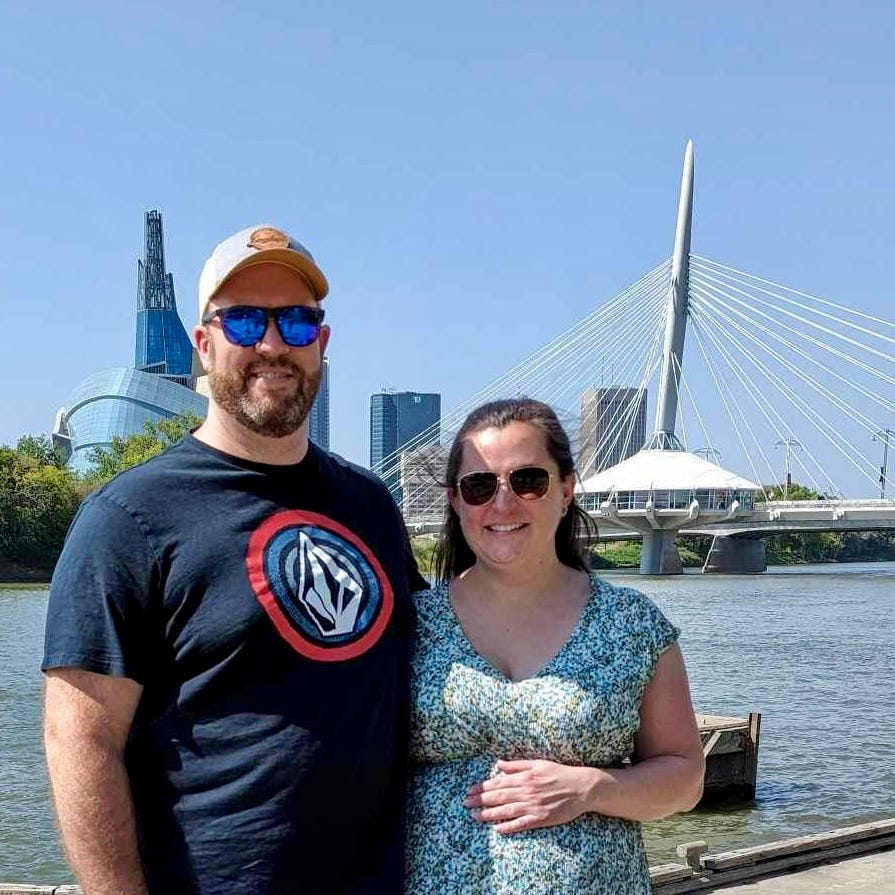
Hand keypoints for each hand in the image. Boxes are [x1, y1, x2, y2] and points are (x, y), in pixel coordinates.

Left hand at [463, 759, 602, 834]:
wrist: (581, 788)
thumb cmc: (559, 773)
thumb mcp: (537, 763)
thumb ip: (517, 765)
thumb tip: (498, 764)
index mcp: (524, 777)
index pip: (498, 783)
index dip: (482, 787)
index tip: (470, 790)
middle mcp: (526, 791)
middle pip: (498, 797)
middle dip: (480, 800)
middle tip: (465, 804)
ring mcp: (533, 806)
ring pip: (506, 811)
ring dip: (488, 814)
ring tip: (474, 816)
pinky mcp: (541, 819)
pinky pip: (521, 824)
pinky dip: (508, 827)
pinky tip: (497, 829)